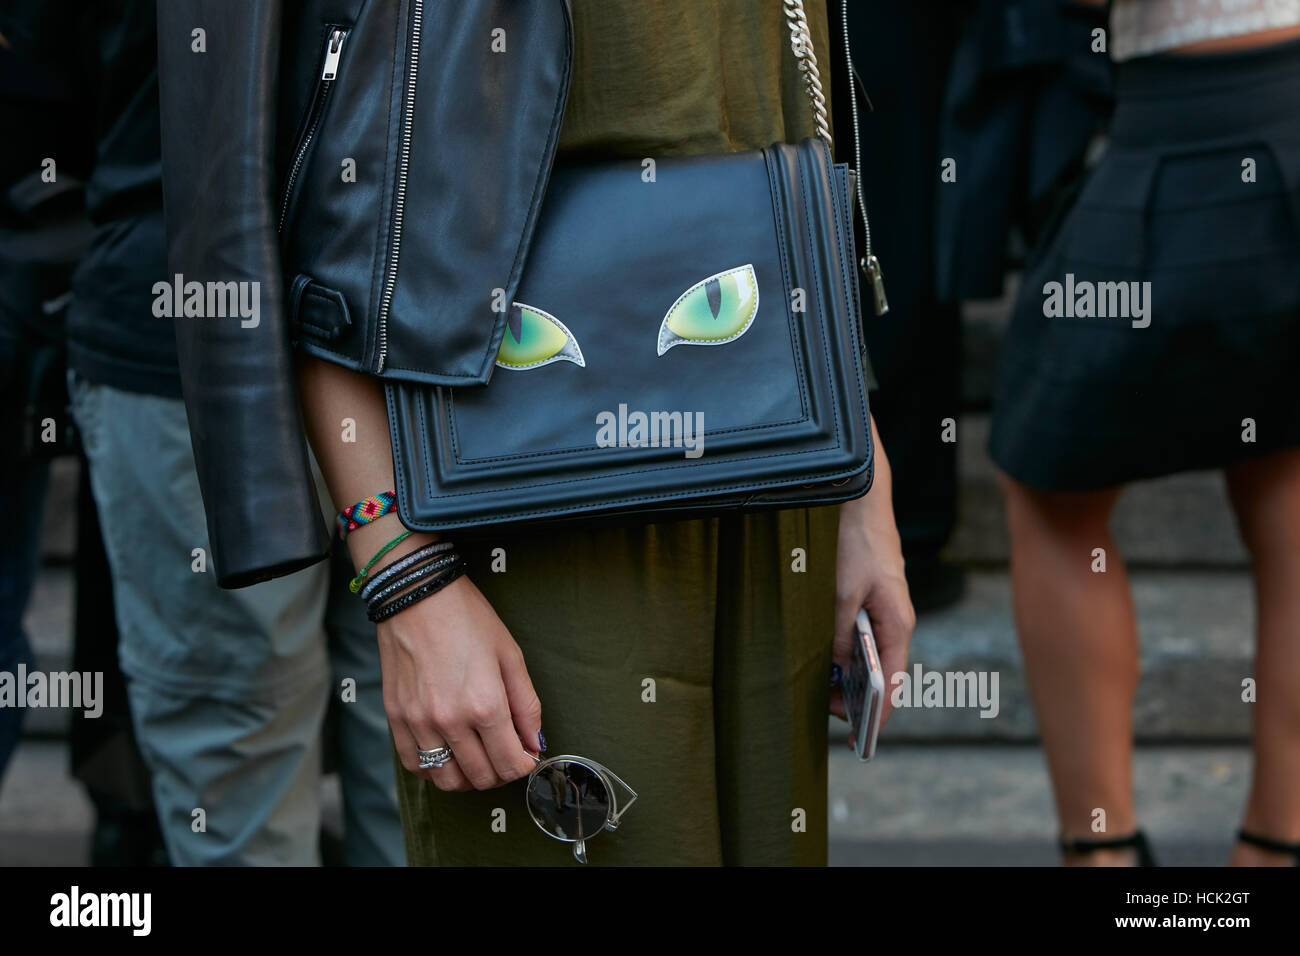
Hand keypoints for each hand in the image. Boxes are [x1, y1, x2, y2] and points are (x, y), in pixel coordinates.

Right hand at [377, 573, 541, 790]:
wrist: (416, 595)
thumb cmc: (467, 618)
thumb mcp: (510, 655)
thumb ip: (527, 706)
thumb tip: (534, 743)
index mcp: (485, 705)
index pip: (510, 765)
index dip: (524, 765)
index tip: (525, 755)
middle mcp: (450, 720)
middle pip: (481, 777)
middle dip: (500, 772)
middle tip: (504, 754)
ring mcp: (418, 722)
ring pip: (447, 780)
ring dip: (467, 777)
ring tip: (477, 757)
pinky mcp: (396, 718)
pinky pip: (415, 765)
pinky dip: (434, 769)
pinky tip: (447, 753)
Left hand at [831, 417, 914, 726]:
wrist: (858, 497)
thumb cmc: (855, 542)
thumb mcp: (841, 593)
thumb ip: (839, 634)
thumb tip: (837, 668)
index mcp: (898, 623)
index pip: (892, 680)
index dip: (876, 713)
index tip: (859, 737)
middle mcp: (894, 620)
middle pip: (878, 670)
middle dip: (855, 694)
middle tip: (823, 710)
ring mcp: (882, 609)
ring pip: (866, 653)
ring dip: (845, 671)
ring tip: (818, 688)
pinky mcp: (868, 597)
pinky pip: (857, 634)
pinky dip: (841, 649)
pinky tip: (821, 656)